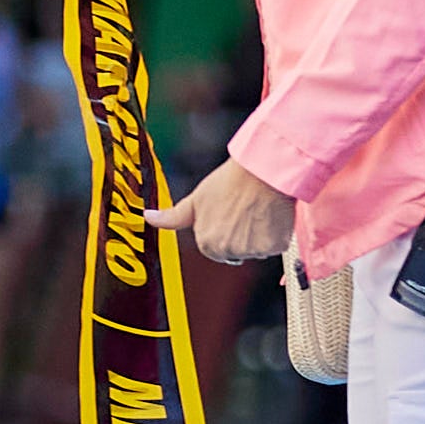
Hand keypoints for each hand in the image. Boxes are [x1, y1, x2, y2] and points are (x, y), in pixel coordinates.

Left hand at [145, 158, 296, 264]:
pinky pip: (276, 246)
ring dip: (259, 235)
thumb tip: (149, 218)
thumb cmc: (228, 182)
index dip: (223, 231)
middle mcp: (228, 251)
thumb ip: (173, 216)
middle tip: (243, 212)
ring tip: (256, 211)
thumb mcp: (196, 199)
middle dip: (241, 236)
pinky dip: (276, 234)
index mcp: (206, 243)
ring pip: (257, 250)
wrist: (260, 171)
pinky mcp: (274, 246)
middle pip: (237, 252)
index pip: (215, 250)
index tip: (228, 216)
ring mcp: (252, 250)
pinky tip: (270, 215)